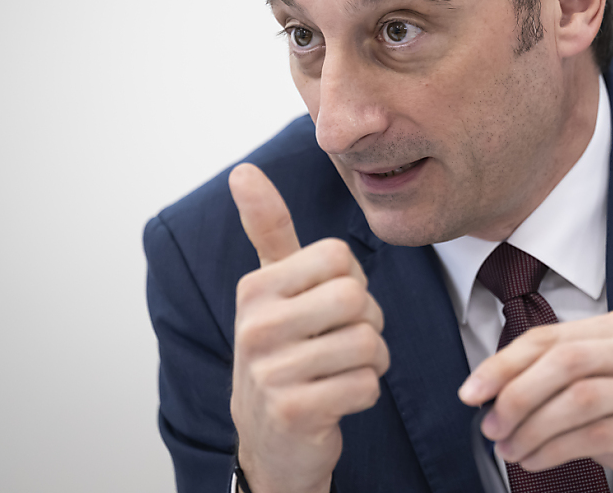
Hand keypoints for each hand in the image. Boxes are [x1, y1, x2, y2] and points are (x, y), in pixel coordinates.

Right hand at [229, 163, 389, 492]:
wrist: (272, 440)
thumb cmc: (283, 352)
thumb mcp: (271, 288)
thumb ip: (267, 229)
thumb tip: (243, 171)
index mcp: (255, 288)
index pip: (340, 257)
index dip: (350, 282)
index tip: (326, 306)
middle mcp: (255, 326)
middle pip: (357, 297)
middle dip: (366, 321)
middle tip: (340, 342)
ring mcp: (271, 372)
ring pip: (368, 342)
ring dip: (369, 361)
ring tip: (338, 371)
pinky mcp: (294, 412)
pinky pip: (367, 385)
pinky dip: (365, 392)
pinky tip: (337, 398)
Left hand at [458, 309, 612, 492]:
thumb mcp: (609, 394)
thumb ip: (563, 385)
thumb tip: (497, 396)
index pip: (552, 336)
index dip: (504, 362)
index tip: (471, 390)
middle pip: (563, 360)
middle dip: (514, 392)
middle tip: (489, 423)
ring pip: (578, 397)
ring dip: (532, 427)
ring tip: (509, 448)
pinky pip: (598, 433)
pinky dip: (556, 449)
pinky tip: (536, 461)